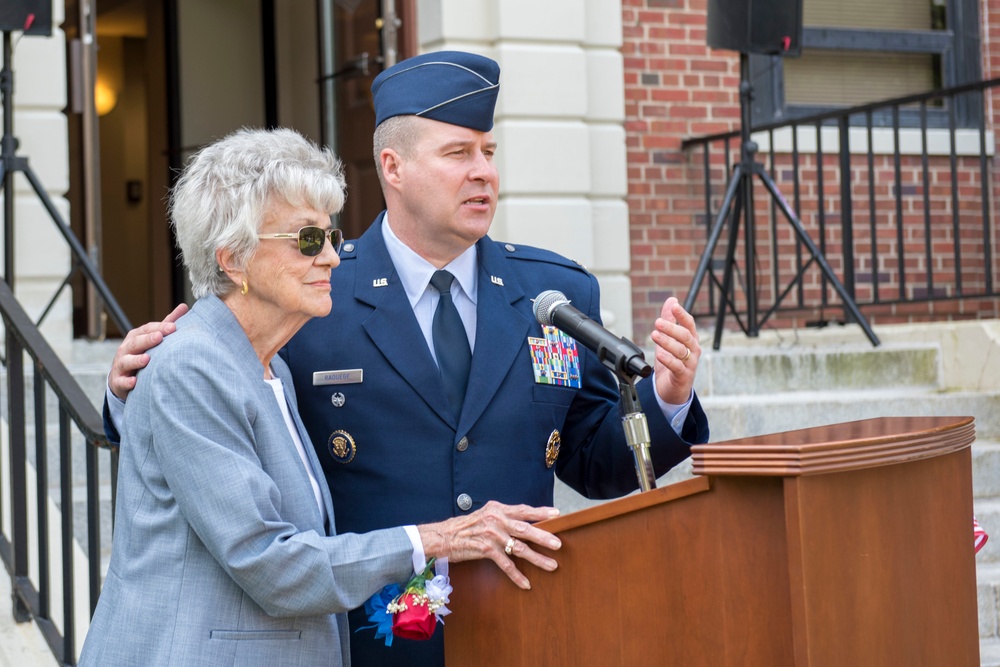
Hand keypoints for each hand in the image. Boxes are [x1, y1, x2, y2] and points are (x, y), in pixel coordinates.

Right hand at [109, 303, 188, 400]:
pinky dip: (127, 382)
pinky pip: (121, 381)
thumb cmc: (142, 354)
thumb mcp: (153, 338)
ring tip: (147, 359)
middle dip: (147, 340)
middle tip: (159, 337)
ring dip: (135, 360)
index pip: (147, 329)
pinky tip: (135, 382)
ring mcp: (121, 365)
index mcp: (136, 337)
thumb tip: (184, 306)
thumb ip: (167, 324)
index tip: (173, 327)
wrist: (122, 378)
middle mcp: (126, 349)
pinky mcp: (118, 381)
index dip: (159, 327)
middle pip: (136, 342)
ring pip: (126, 361)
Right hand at [416, 500, 560, 589]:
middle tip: (558, 544)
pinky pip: (506, 564)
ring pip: (520, 548)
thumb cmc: (466, 527)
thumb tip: (523, 521)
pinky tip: (526, 583)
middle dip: (544, 537)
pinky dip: (517, 575)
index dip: (540, 511)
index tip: (557, 513)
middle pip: (525, 529)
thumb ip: (503, 516)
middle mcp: (496, 520)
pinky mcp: (486, 550)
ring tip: (552, 565)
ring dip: (537, 558)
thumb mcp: (485, 515)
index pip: (523, 510)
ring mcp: (492, 535)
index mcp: (498, 509)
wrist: (444, 536)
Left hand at [650, 296, 699, 404]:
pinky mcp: (683, 376)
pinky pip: (677, 366)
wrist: (672, 389)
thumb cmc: (672, 362)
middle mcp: (693, 350)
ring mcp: (690, 363)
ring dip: (667, 341)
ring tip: (654, 335)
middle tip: (657, 322)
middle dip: (672, 328)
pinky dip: (668, 360)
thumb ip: (669, 320)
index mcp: (690, 340)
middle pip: (685, 336)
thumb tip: (672, 300)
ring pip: (681, 350)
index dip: (682, 315)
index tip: (674, 306)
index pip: (689, 324)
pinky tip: (660, 354)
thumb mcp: (668, 339)